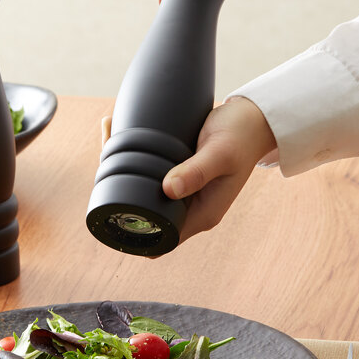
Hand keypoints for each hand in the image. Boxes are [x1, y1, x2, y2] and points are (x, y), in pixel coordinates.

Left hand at [101, 96, 275, 243]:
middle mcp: (189, 207)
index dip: (134, 235)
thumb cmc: (241, 136)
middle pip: (146, 213)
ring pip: (144, 190)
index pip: (161, 240)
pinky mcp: (179, 173)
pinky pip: (150, 172)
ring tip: (110, 135)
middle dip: (120, 193)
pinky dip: (133, 155)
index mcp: (201, 215)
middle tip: (106, 155)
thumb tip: (167, 190)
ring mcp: (183, 191)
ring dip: (123, 169)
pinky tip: (120, 132)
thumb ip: (197, 171)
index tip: (111, 208)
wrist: (253, 119)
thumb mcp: (220, 153)